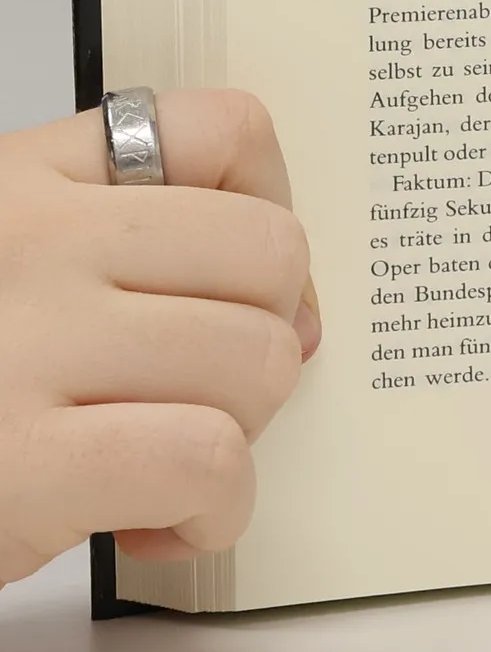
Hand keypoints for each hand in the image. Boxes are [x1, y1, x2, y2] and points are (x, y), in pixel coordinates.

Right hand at [0, 91, 317, 586]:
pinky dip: (213, 509)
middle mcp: (28, 242)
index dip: (267, 205)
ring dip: (239, 432)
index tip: (240, 279)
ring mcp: (23, 346)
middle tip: (199, 390)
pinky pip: (208, 459)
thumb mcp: (19, 275)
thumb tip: (302, 318)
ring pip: (256, 358)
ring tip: (162, 462)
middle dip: (264, 338)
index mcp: (25, 181)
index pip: (220, 128)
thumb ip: (141, 260)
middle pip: (269, 252)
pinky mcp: (22, 465)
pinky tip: (157, 523)